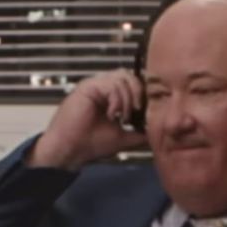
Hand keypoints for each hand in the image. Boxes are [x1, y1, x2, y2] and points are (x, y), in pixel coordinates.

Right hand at [29, 70, 147, 169]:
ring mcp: (94, 85)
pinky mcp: (88, 87)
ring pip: (122, 77)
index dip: (142, 94)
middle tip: (138, 111)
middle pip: (129, 75)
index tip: (145, 112)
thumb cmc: (90, 144)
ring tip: (122, 117)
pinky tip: (111, 114)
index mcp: (109, 96)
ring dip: (128, 98)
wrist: (70, 151)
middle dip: (139, 92)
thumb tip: (156, 131)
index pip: (131, 83)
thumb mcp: (123, 137)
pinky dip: (117, 99)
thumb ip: (139, 131)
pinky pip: (111, 84)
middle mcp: (101, 87)